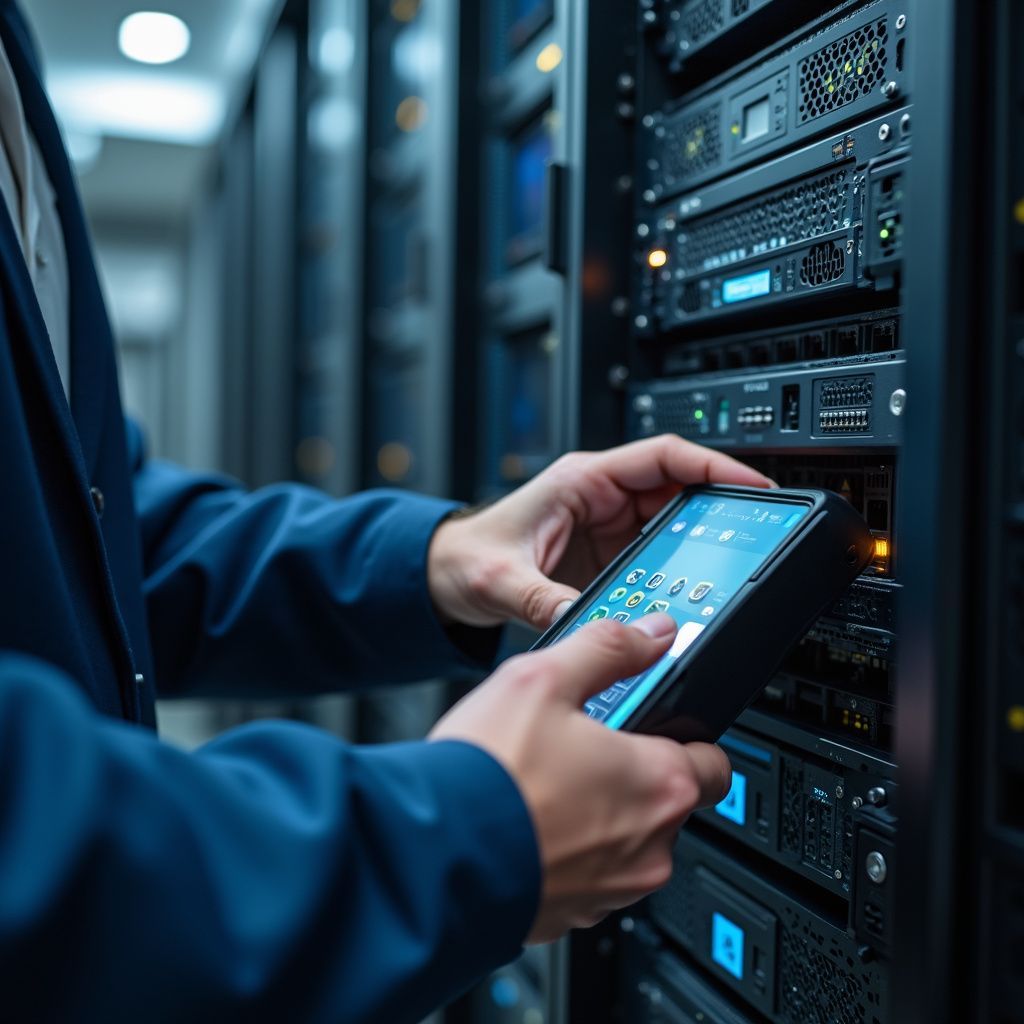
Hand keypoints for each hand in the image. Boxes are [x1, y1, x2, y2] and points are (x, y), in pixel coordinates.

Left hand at [428, 434, 772, 629]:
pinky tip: (691, 591)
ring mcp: (608, 527)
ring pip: (673, 523)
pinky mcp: (607, 556)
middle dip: (719, 509)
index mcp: (583, 480)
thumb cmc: (467, 556)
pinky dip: (678, 569)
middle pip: (679, 490)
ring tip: (730, 567)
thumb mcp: (505, 580)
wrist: (444, 575)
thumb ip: (547, 601)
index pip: (663, 457)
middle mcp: (601, 497)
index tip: (752, 484)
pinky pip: (657, 554)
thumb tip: (592, 626)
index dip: (713, 466)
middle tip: (757, 534)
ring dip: (700, 543)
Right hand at [430, 613, 730, 942]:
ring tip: (543, 780)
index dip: (684, 734)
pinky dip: (568, 849)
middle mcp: (651, 847)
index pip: (715, 760)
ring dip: (599, 812)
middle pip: (667, 800)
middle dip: (631, 771)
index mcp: (660, 784)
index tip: (652, 723)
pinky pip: (588, 873)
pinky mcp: (575, 915)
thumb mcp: (544, 678)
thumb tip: (653, 635)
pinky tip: (527, 819)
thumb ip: (608, 649)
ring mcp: (614, 890)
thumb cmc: (489, 773)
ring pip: (627, 840)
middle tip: (580, 744)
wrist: (430, 856)